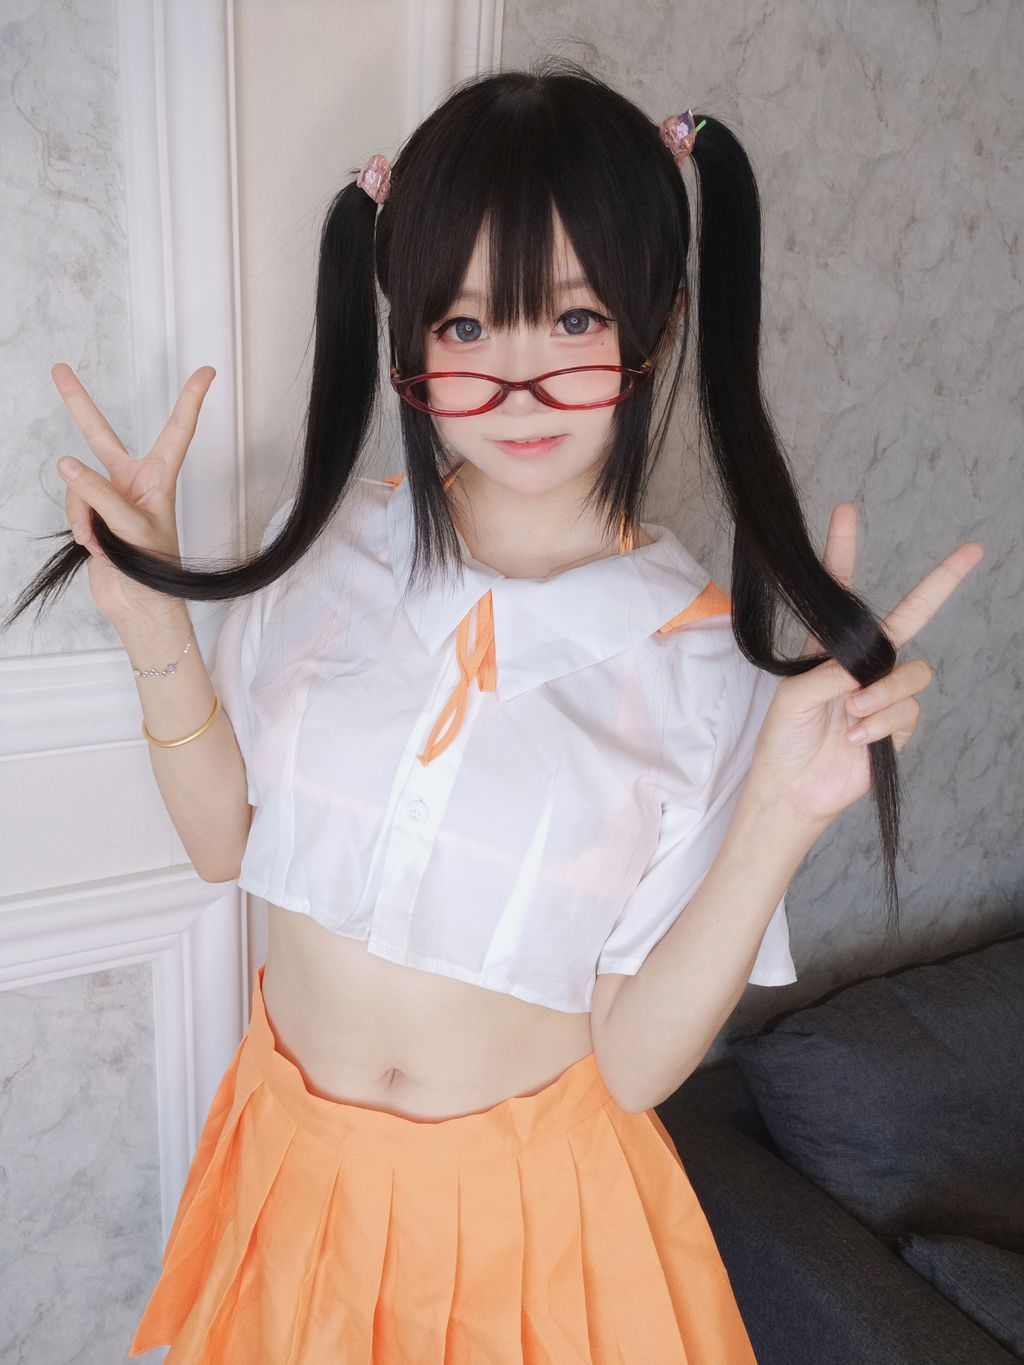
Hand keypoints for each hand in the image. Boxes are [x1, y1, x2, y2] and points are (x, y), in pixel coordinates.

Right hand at [52, 363, 215, 627]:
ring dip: (84, 512)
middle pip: (101, 436)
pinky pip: (73, 507)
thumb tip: (66, 464)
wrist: (139, 607)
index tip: (206, 372)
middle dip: (78, 405)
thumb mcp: (131, 529)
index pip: (177, 432)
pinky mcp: (92, 517)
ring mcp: (110, 499)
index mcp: (159, 479)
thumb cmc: (155, 572)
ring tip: (100, 539)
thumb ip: (98, 494)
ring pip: (79, 484)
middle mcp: (134, 483)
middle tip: (59, 370)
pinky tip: (92, 544)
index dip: (191, 401)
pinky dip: (78, 525)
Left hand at [743, 502, 984, 829]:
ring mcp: (884, 693)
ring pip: (912, 672)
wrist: (793, 789)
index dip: (844, 550)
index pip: (841, 590)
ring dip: (882, 695)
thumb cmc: (784, 740)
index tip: (846, 511)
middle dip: (942, 582)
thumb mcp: (793, 697)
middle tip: (971, 552)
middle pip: (913, 615)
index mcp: (830, 646)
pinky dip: (883, 723)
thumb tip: (870, 669)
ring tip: (851, 715)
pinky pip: (909, 710)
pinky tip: (857, 737)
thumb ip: (830, 674)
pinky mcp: (899, 725)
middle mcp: (862, 663)